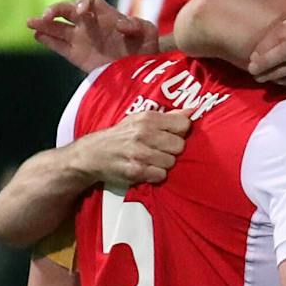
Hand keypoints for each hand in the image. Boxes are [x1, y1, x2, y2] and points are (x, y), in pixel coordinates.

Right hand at [28, 0, 158, 70]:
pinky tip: (38, 35)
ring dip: (42, 23)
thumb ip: (138, 24)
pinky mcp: (76, 55)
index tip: (82, 11)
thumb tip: (118, 24)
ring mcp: (80, 38)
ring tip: (30, 23)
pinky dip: (47, 39)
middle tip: (47, 15)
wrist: (143, 70)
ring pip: (56, 27)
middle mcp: (88, 23)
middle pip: (65, 8)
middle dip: (54, 9)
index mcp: (104, 13)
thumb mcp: (148, 32)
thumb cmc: (146, 47)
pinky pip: (58, 45)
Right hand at [74, 109, 190, 187]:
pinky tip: (146, 169)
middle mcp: (144, 133)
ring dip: (164, 164)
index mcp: (147, 118)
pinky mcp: (136, 171)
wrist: (92, 154)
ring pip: (171, 162)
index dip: (181, 132)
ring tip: (151, 160)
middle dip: (172, 150)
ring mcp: (140, 153)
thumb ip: (168, 117)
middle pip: (180, 145)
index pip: (183, 124)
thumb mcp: (140, 120)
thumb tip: (193, 110)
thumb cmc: (121, 136)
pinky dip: (156, 175)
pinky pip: (161, 175)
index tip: (171, 135)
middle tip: (159, 150)